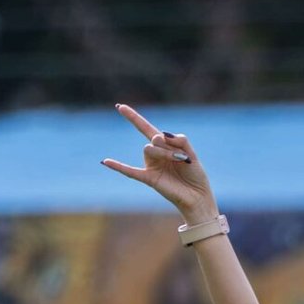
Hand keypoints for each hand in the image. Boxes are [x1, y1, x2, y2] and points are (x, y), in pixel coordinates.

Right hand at [102, 103, 218, 223]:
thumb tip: (162, 135)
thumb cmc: (195, 175)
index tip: (120, 107)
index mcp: (164, 146)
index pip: (145, 128)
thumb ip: (181, 140)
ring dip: (165, 153)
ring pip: (149, 149)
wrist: (198, 196)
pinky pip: (130, 171)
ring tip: (179, 161)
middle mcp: (155, 154)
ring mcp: (151, 166)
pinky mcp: (149, 179)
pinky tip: (105, 161)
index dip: (133, 117)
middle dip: (169, 145)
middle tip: (182, 157)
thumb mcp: (192, 152)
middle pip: (154, 139)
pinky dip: (118, 166)